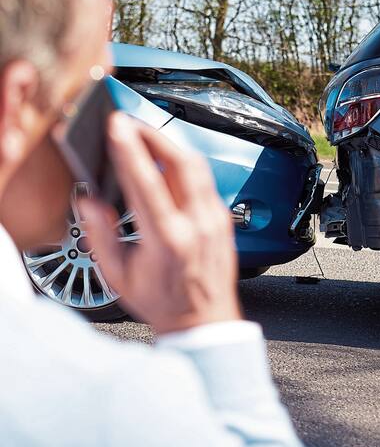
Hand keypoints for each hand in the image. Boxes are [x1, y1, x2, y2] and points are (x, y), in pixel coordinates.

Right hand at [81, 112, 241, 333]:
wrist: (204, 322)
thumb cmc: (163, 303)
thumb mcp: (120, 277)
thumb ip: (101, 236)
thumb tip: (89, 202)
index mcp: (167, 240)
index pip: (146, 183)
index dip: (129, 149)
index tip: (117, 126)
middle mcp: (196, 226)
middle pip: (180, 162)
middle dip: (153, 134)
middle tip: (131, 123)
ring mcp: (214, 221)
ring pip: (197, 167)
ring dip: (171, 145)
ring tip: (148, 136)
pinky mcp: (223, 220)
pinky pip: (206, 181)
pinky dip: (186, 164)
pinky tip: (170, 163)